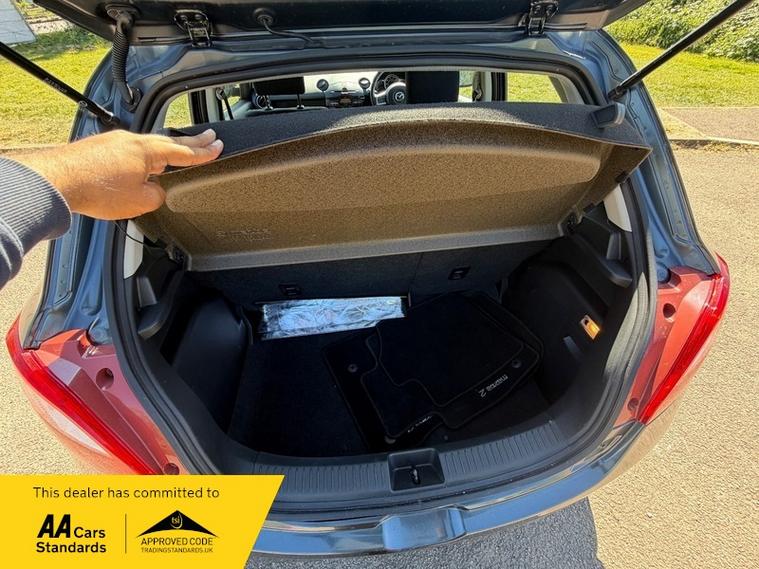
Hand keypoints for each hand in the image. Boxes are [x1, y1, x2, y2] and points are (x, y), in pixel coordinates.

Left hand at [13, 129, 222, 218]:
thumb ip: (156, 195)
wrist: (56, 181)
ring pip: (147, 145)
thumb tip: (155, 191)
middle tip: (207, 137)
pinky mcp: (98, 148)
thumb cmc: (96, 190)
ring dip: (163, 150)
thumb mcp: (140, 201)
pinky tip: (138, 164)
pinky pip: (127, 150)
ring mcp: (113, 142)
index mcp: (148, 151)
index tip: (217, 146)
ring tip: (175, 153)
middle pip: (168, 141)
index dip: (203, 152)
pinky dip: (140, 156)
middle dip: (190, 142)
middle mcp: (132, 141)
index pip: (183, 152)